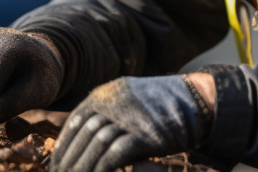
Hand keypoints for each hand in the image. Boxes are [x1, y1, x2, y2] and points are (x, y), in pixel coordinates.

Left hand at [50, 74, 213, 171]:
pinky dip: (101, 170)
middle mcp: (115, 101)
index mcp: (108, 92)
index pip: (76, 121)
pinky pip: (113, 155)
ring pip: (94, 145)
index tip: (58, 164)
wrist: (199, 101)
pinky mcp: (143, 134)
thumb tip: (87, 138)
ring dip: (82, 167)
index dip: (65, 145)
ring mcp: (129, 116)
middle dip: (69, 159)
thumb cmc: (165, 107)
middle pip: (83, 134)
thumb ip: (110, 114)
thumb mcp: (132, 101)